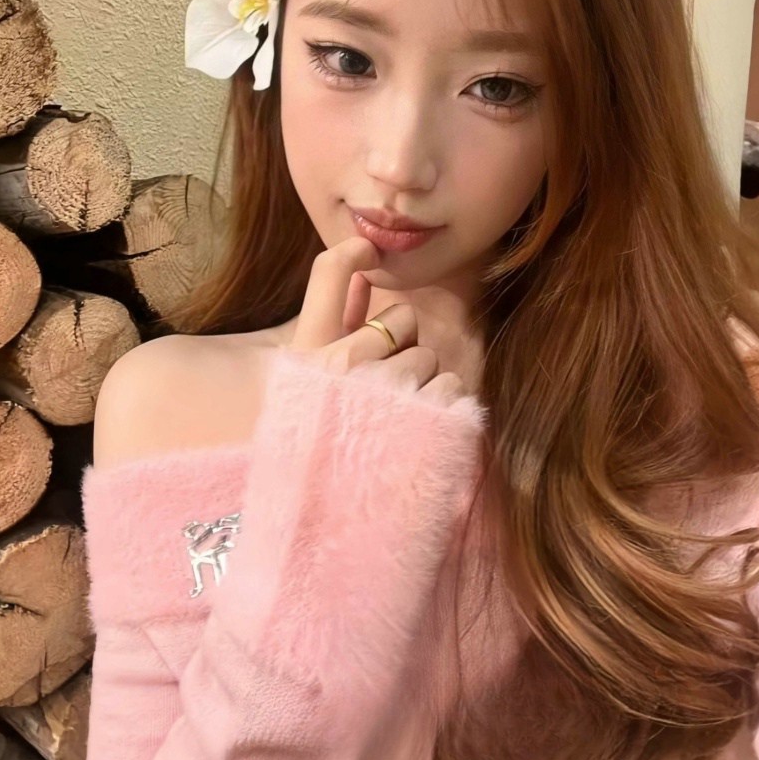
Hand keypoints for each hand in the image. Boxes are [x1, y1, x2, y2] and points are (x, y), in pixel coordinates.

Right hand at [287, 236, 468, 408]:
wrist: (332, 508)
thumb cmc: (325, 424)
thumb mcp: (310, 374)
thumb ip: (335, 323)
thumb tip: (359, 278)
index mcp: (309, 351)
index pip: (329, 270)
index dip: (353, 251)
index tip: (369, 255)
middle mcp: (342, 365)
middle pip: (402, 317)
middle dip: (401, 342)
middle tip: (384, 375)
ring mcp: (383, 393)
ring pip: (428, 355)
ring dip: (420, 377)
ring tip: (398, 405)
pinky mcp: (422, 419)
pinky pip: (449, 385)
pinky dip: (442, 402)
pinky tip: (419, 420)